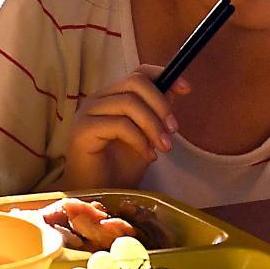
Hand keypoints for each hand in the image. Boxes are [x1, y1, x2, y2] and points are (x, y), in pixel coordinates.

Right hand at [60, 65, 190, 189]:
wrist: (102, 196)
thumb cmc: (121, 168)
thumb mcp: (148, 135)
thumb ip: (157, 111)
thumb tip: (175, 87)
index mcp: (113, 96)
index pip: (138, 73)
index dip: (163, 75)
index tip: (187, 88)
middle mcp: (98, 99)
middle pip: (135, 83)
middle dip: (161, 104)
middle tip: (174, 130)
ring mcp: (87, 113)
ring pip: (129, 103)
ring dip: (153, 125)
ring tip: (163, 147)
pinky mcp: (82, 130)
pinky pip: (119, 124)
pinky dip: (140, 140)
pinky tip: (148, 155)